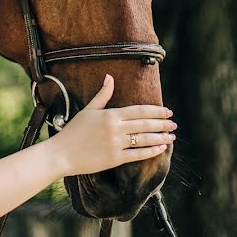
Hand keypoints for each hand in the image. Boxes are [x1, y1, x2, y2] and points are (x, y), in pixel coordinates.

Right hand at [49, 74, 174, 175]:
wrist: (62, 153)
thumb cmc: (73, 131)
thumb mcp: (88, 110)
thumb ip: (102, 95)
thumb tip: (110, 77)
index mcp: (110, 115)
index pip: (139, 111)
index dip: (156, 111)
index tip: (168, 111)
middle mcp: (115, 128)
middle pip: (145, 124)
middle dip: (162, 124)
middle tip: (174, 124)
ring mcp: (116, 144)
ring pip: (144, 139)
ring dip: (161, 137)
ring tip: (172, 136)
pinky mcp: (115, 159)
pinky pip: (138, 155)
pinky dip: (151, 151)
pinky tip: (161, 148)